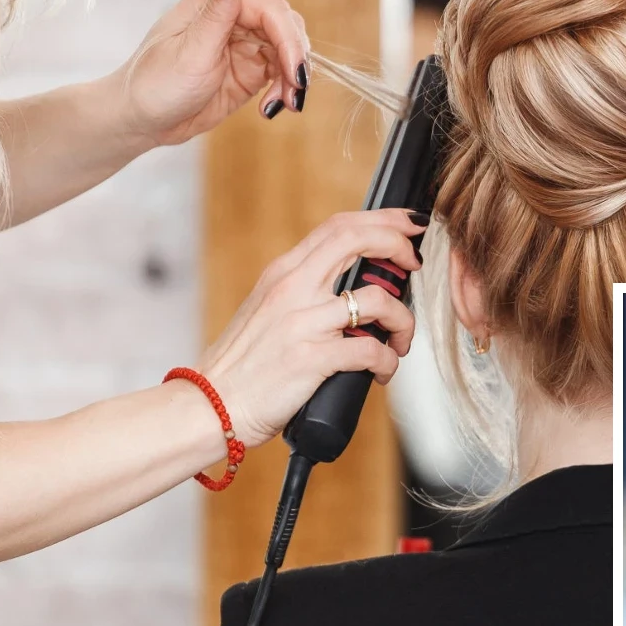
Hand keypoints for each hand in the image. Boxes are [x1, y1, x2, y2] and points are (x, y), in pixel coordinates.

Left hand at [113, 0, 311, 148]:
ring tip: (284, 107)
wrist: (141, 120)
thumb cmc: (155, 84)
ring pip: (288, 51)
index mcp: (215, 0)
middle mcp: (233, 15)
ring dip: (292, 79)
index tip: (294, 73)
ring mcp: (244, 43)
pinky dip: (284, 91)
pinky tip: (272, 109)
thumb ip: (217, 12)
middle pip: (285, 28)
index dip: (288, 40)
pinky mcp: (250, 69)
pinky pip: (280, 73)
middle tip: (294, 94)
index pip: (270, 11)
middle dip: (295, 60)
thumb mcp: (190, 52)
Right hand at [198, 209, 425, 448]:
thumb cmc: (243, 365)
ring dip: (403, 319)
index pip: (339, 226)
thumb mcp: (268, 309)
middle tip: (415, 264)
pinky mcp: (311, 359)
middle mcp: (292, 289)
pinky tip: (382, 371)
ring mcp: (302, 322)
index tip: (408, 226)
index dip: (382, 219)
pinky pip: (370, 351)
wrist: (210, 405)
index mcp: (283, 273)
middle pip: (357, 239)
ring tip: (400, 340)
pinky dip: (387, 361)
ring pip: (377, 300)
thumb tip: (351, 286)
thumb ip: (303, 290)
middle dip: (398, 243)